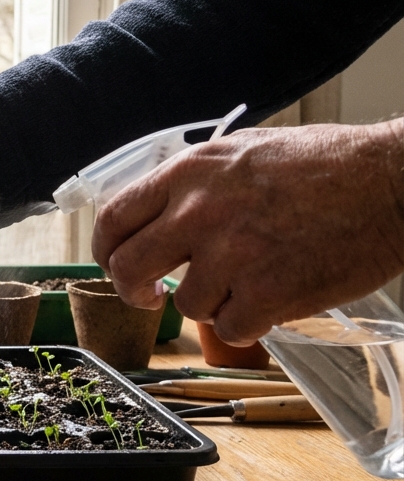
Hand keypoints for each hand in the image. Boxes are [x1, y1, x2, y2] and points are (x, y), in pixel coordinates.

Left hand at [93, 120, 403, 344]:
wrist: (392, 183)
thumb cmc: (326, 165)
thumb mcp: (242, 151)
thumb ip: (193, 182)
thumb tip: (156, 213)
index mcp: (189, 173)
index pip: (113, 218)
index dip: (105, 250)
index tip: (114, 263)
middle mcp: (200, 212)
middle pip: (127, 267)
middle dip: (132, 290)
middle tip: (149, 296)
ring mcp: (231, 254)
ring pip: (186, 305)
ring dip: (211, 304)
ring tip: (247, 282)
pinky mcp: (267, 293)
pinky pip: (230, 329)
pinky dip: (247, 324)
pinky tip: (269, 302)